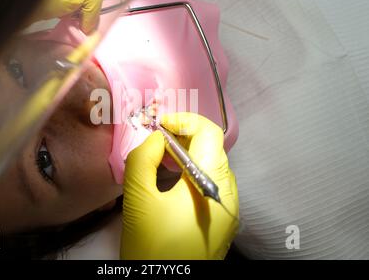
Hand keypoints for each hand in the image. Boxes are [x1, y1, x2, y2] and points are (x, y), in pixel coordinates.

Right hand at [121, 112, 238, 258]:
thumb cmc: (152, 247)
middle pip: (213, 148)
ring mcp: (230, 208)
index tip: (160, 124)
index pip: (209, 133)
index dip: (185, 120)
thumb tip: (155, 139)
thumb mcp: (139, 200)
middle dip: (184, 135)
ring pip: (213, 165)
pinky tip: (173, 179)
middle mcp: (230, 193)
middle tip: (157, 139)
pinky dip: (194, 172)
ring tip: (162, 157)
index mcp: (213, 184)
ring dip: (189, 153)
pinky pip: (212, 184)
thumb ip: (143, 159)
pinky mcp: (223, 220)